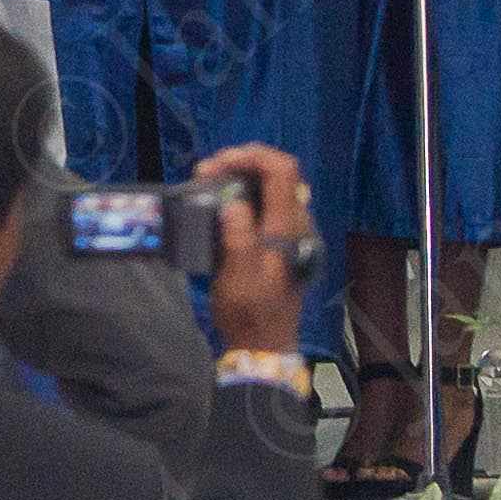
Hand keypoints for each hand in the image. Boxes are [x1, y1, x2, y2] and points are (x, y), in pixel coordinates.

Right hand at [195, 141, 317, 358]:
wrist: (263, 343)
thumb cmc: (249, 311)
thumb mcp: (238, 278)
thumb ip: (239, 239)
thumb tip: (234, 203)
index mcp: (287, 228)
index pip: (282, 170)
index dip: (251, 156)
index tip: (217, 164)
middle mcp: (295, 224)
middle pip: (278, 172)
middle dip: (241, 163)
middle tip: (205, 173)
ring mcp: (290, 232)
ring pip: (272, 186)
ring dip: (240, 176)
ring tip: (208, 183)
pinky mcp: (280, 241)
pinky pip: (266, 202)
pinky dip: (243, 192)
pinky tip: (220, 204)